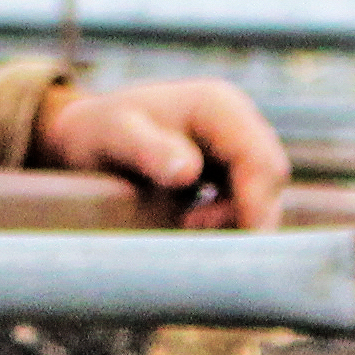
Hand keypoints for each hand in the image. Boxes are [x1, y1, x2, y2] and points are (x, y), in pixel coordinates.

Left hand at [34, 76, 291, 228]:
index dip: (257, 207)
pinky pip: (246, 201)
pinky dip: (227, 221)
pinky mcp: (230, 168)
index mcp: (218, 105)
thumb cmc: (95, 132)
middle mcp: (236, 121)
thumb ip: (147, 150)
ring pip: (262, 194)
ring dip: (235, 222)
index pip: (262, 161)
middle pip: (270, 180)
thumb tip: (187, 172)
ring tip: (184, 226)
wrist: (85, 134)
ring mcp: (236, 144)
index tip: (234, 248)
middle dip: (246, 218)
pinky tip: (189, 225)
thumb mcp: (112, 135)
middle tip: (191, 233)